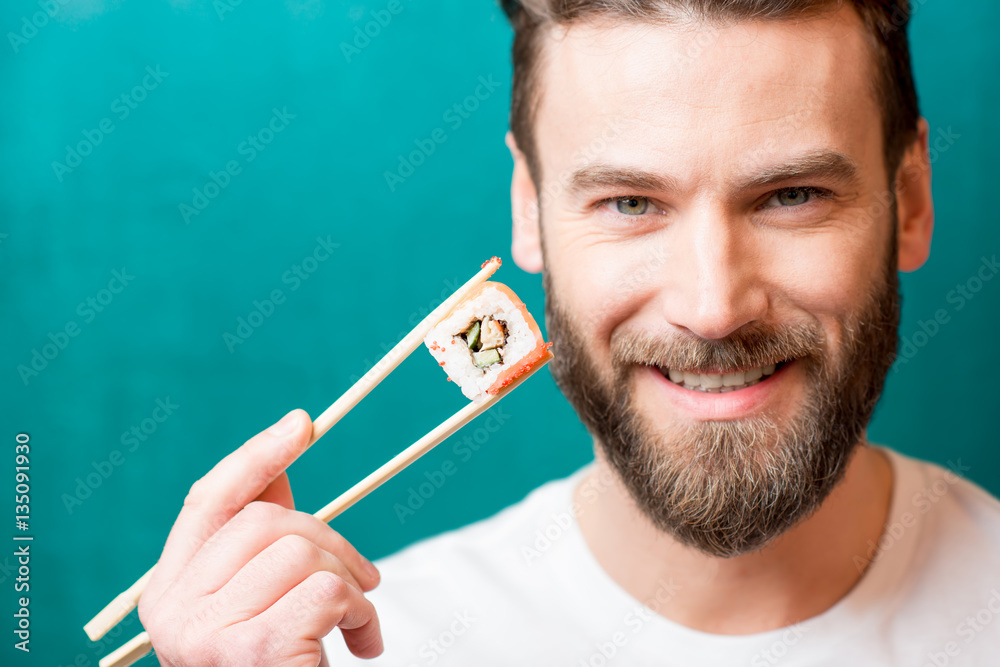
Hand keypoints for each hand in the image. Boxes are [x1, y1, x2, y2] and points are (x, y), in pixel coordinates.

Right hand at [138, 409, 382, 665]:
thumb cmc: (280, 664)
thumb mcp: (261, 599)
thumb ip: (264, 537)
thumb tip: (286, 450)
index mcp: (170, 589)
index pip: (208, 499)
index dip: (257, 456)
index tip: (304, 423)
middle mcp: (172, 610)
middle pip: (267, 519)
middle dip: (333, 540)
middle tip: (367, 580)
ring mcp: (205, 633)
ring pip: (301, 549)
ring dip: (353, 584)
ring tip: (361, 623)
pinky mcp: (250, 652)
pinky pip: (325, 590)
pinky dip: (361, 613)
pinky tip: (361, 645)